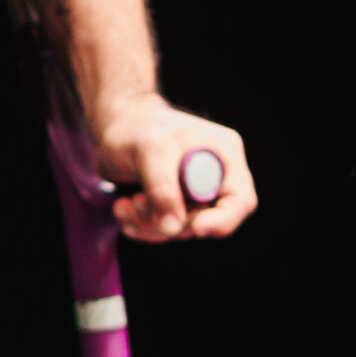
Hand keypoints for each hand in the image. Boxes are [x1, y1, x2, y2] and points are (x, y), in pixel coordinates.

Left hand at [95, 92, 254, 241]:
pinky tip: (122, 207)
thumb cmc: (137, 127)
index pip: (239, 200)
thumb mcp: (150, 148)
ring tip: (124, 203)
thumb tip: (172, 227)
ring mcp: (195, 195)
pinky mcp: (174, 206)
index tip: (194, 227)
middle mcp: (214, 178)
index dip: (222, 220)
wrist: (116, 126)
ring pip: (182, 229)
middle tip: (137, 201)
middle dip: (171, 221)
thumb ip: (163, 186)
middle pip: (208, 221)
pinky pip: (164, 230)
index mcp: (223, 156)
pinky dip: (141, 225)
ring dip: (149, 224)